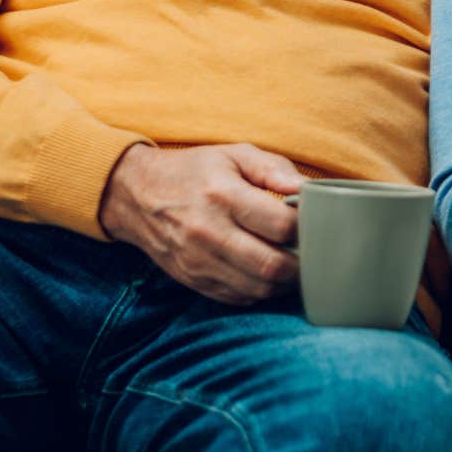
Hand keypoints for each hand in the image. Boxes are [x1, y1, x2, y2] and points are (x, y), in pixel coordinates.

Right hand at [98, 142, 302, 304]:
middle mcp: (209, 232)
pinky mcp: (193, 280)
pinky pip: (237, 298)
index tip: (314, 222)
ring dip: (283, 283)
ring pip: (257, 289)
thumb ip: (274, 168)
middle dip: (300, 264)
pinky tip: (267, 274)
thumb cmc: (194, 171)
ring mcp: (198, 261)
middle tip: (311, 253)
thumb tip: (307, 189)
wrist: (137, 195)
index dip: (306, 227)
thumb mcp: (234, 154)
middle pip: (271, 265)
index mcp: (223, 195)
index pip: (280, 225)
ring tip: (293, 265)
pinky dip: (260, 291)